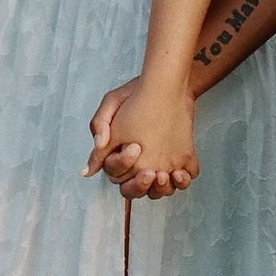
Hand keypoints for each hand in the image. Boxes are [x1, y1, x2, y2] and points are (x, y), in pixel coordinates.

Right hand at [83, 81, 197, 200]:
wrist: (168, 83)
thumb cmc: (137, 92)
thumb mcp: (113, 101)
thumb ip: (100, 125)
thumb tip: (92, 159)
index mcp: (119, 154)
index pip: (115, 174)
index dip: (123, 165)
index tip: (135, 148)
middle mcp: (138, 164)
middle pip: (134, 191)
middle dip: (141, 186)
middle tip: (151, 173)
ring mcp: (159, 164)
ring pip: (157, 191)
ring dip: (162, 189)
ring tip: (167, 174)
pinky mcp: (180, 159)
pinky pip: (182, 180)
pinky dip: (182, 181)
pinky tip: (181, 172)